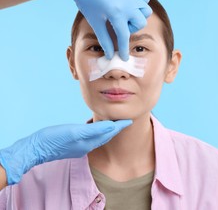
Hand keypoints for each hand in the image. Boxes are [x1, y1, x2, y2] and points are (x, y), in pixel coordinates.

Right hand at [0, 120, 130, 184]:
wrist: (35, 149)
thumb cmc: (54, 139)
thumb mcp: (75, 132)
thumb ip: (94, 130)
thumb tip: (112, 126)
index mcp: (90, 142)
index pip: (110, 132)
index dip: (120, 126)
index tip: (130, 120)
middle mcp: (87, 146)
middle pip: (106, 135)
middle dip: (116, 128)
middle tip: (125, 120)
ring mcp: (79, 146)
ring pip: (99, 137)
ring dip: (107, 130)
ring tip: (114, 122)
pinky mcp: (72, 144)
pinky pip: (90, 137)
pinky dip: (96, 131)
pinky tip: (94, 127)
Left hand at [40, 0, 151, 60]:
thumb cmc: (86, 1)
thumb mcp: (95, 22)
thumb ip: (104, 40)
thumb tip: (110, 56)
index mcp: (116, 13)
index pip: (124, 36)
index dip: (124, 49)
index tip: (124, 58)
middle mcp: (127, 3)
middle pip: (141, 23)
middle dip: (132, 28)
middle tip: (120, 25)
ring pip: (146, 10)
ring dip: (138, 16)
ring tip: (126, 15)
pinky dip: (139, 4)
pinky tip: (129, 5)